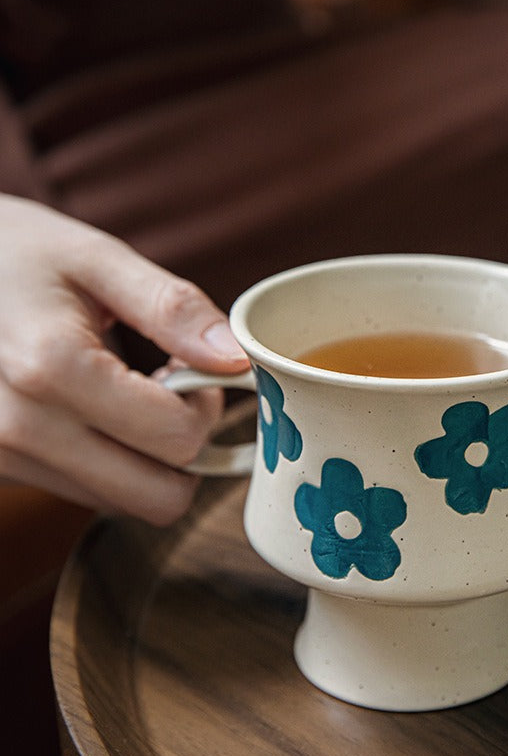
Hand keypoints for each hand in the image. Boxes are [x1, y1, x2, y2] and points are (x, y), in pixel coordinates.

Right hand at [0, 195, 249, 524]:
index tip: (191, 372)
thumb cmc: (13, 253)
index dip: (207, 408)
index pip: (178, 438)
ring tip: (125, 395)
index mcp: (51, 369)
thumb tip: (236, 361)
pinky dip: (109, 464)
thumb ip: (171, 309)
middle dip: (185, 449)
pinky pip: (85, 494)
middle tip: (171, 393)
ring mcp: (3, 457)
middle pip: (158, 496)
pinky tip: (93, 412)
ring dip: (146, 459)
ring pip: (124, 502)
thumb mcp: (95, 258)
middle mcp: (20, 429)